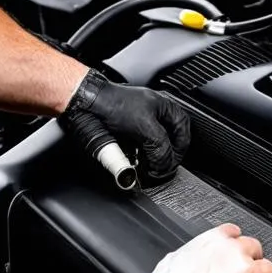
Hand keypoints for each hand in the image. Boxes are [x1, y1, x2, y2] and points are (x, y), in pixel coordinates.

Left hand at [59, 69, 188, 183]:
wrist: (88, 103)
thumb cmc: (114, 104)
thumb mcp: (146, 128)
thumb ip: (161, 148)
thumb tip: (165, 166)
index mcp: (166, 107)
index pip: (183, 134)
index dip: (179, 152)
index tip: (171, 165)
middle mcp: (155, 114)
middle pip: (169, 143)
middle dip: (165, 157)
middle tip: (161, 169)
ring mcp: (141, 122)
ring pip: (154, 147)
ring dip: (152, 159)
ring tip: (148, 168)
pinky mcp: (128, 131)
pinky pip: (139, 148)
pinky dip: (139, 158)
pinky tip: (136, 162)